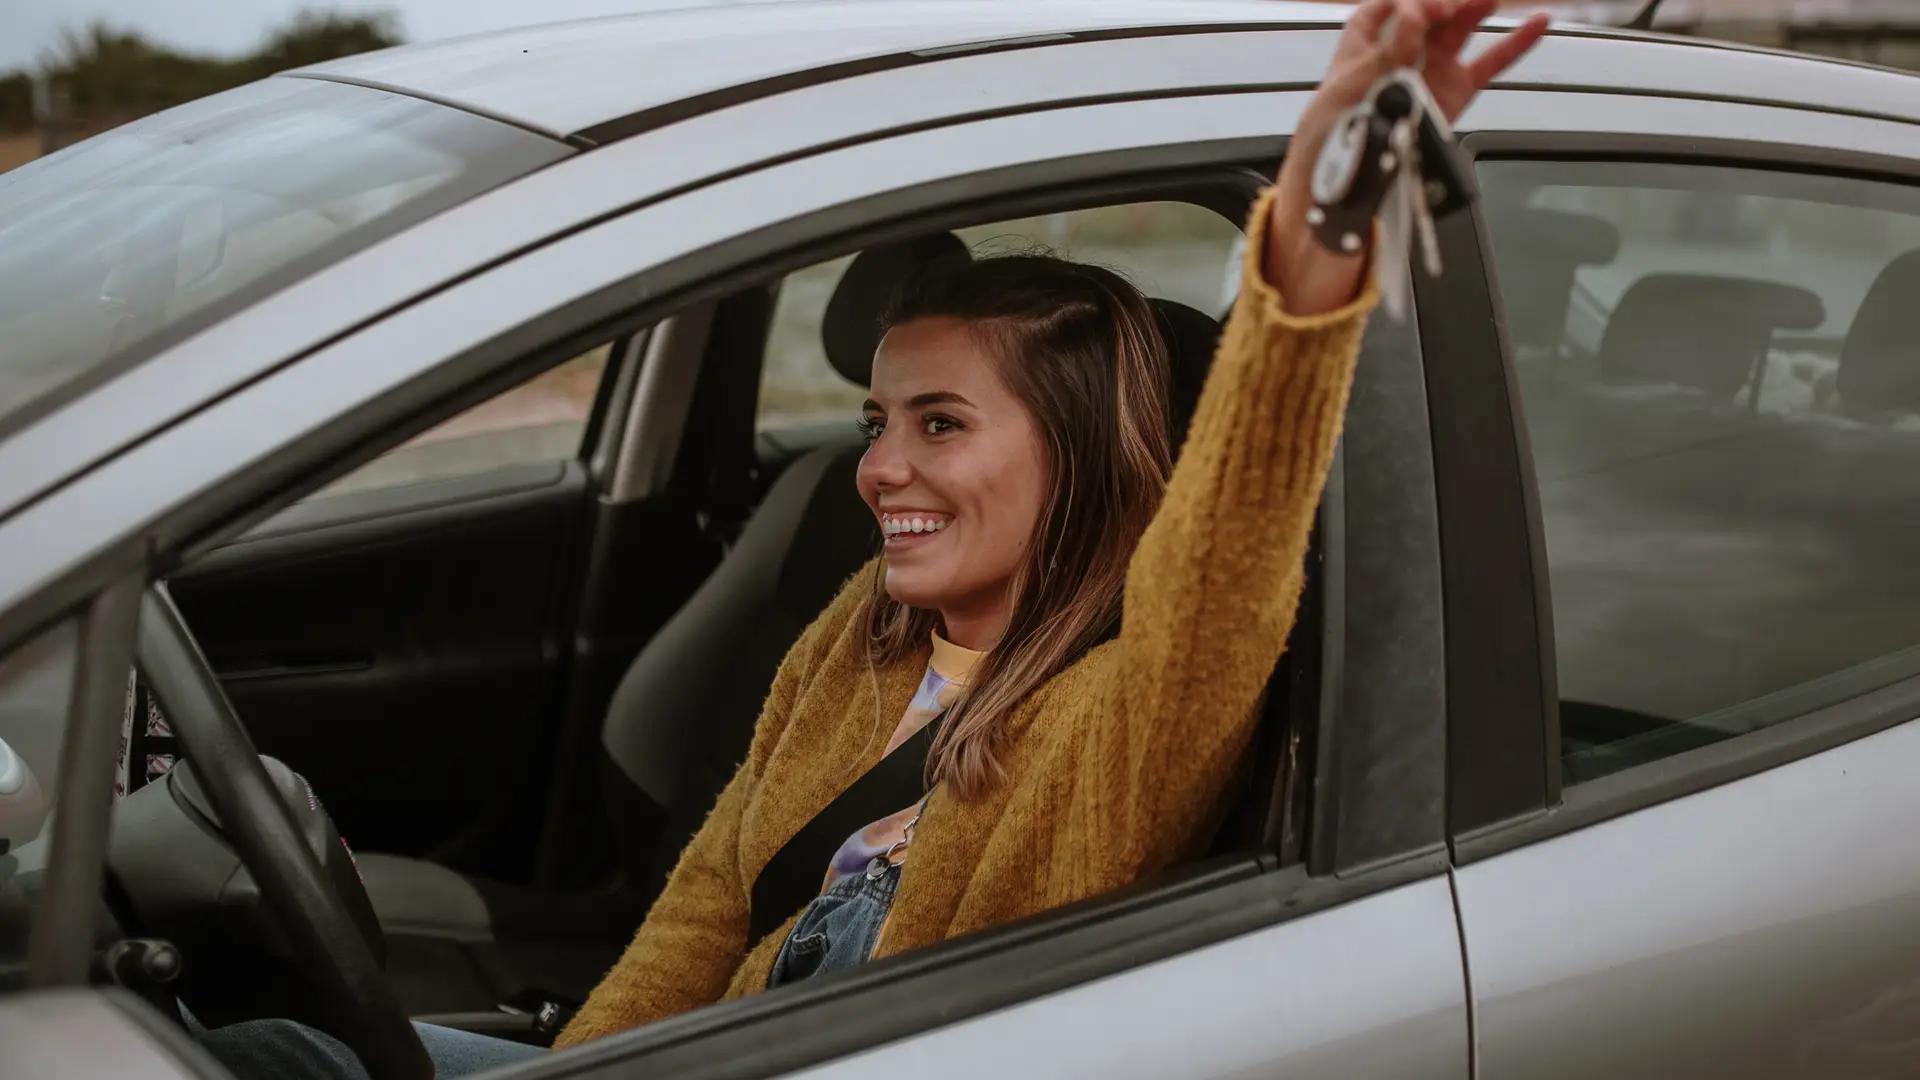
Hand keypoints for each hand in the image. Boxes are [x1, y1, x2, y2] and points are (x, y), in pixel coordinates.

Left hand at [1264, 0, 1548, 315]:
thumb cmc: (1330, 138)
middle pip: (1426, 14)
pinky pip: (1488, 66)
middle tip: (1451, 5)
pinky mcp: (1455, 95)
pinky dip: (1514, 45)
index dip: (1399, 3)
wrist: (1345, 185)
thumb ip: (1384, 51)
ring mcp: (1430, 74)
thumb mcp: (1347, 88)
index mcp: (1363, 48)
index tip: (1415, 6)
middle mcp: (1400, 56)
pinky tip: (1537, 25)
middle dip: (1441, 3)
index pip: (1382, 10)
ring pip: (1458, 31)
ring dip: (1476, 9)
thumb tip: (1412, 12)